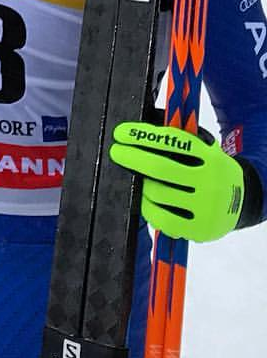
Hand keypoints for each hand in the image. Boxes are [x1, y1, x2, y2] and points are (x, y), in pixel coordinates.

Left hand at [109, 121, 244, 241]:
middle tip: (116, 152)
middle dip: (132, 158)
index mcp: (210, 157)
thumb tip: (138, 129)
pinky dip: (147, 208)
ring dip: (140, 185)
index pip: (171, 141)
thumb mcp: (204, 150)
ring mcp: (206, 207)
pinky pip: (161, 218)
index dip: (142, 135)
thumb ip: (177, 139)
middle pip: (160, 168)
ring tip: (139, 180)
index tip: (121, 133)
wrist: (242, 202)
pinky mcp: (199, 229)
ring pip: (156, 193)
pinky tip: (145, 201)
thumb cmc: (209, 171)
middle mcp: (210, 181)